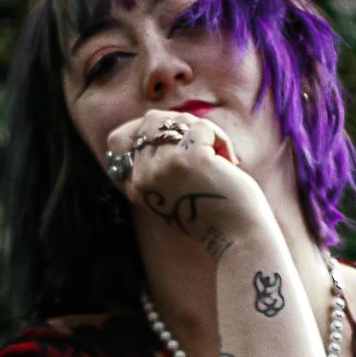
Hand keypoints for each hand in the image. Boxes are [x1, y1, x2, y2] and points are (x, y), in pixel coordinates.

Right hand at [105, 110, 271, 258]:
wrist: (237, 237)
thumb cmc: (211, 213)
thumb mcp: (170, 191)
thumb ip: (156, 164)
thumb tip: (153, 119)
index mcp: (136, 187)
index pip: (118, 139)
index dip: (145, 128)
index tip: (174, 134)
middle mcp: (144, 176)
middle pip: (150, 121)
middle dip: (180, 123)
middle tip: (204, 141)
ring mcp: (165, 166)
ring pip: (177, 120)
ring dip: (202, 129)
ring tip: (219, 153)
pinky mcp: (191, 159)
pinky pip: (202, 127)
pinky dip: (221, 139)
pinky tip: (230, 162)